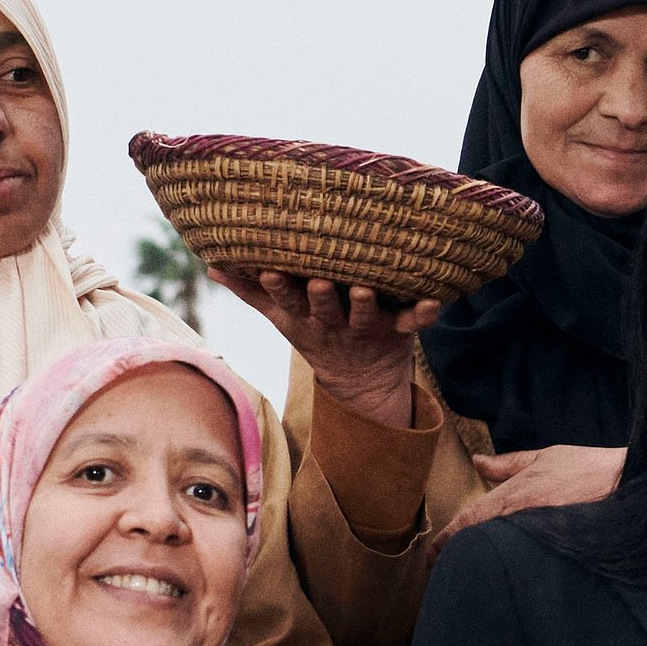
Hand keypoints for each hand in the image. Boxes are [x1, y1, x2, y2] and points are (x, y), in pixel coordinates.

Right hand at [216, 270, 440, 428]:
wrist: (362, 381)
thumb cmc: (319, 333)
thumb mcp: (283, 318)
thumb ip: (251, 292)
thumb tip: (211, 263)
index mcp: (307, 320)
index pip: (288, 303)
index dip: (279, 289)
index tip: (269, 271)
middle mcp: (336, 324)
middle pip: (326, 311)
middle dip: (320, 298)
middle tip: (317, 281)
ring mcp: (368, 328)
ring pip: (365, 316)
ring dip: (364, 304)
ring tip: (362, 288)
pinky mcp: (399, 330)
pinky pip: (413, 322)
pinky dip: (424, 314)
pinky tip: (435, 301)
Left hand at [429, 445, 627, 561]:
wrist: (632, 487)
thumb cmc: (589, 469)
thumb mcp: (545, 457)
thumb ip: (508, 463)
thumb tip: (479, 462)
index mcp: (514, 495)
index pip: (469, 521)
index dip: (446, 540)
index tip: (433, 555)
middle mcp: (521, 519)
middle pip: (478, 544)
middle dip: (461, 557)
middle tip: (446, 570)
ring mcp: (537, 538)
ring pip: (499, 556)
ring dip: (484, 564)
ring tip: (470, 575)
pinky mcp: (555, 553)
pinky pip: (524, 563)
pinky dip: (511, 568)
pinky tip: (507, 575)